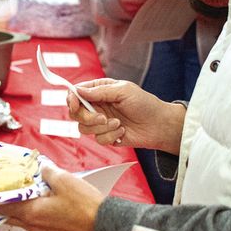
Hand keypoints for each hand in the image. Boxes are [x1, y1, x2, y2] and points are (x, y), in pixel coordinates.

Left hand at [0, 164, 103, 230]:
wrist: (104, 222)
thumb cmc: (84, 204)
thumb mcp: (63, 179)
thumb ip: (46, 171)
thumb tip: (40, 168)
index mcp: (31, 213)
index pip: (2, 207)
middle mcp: (33, 224)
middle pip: (8, 215)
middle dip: (4, 202)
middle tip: (2, 188)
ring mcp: (43, 229)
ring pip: (21, 218)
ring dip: (18, 206)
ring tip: (19, 191)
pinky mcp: (52, 230)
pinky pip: (34, 220)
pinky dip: (30, 210)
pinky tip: (37, 198)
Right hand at [67, 79, 185, 153]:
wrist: (159, 125)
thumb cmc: (144, 104)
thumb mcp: (123, 91)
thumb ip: (99, 91)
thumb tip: (78, 90)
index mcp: (99, 91)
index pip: (75, 93)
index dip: (71, 99)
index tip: (74, 104)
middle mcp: (97, 106)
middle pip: (75, 113)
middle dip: (87, 117)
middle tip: (102, 117)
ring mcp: (100, 122)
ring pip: (84, 128)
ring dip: (101, 127)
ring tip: (118, 123)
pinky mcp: (106, 136)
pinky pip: (98, 139)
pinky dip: (111, 136)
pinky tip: (123, 131)